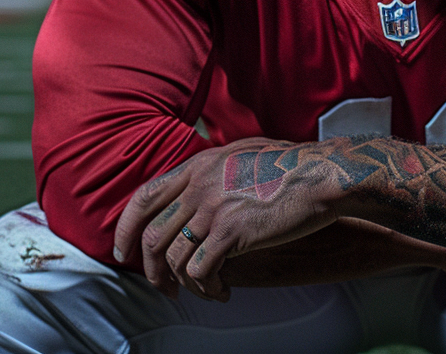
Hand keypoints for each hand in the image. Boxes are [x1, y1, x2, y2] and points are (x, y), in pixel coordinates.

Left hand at [112, 137, 346, 300]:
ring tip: (205, 292)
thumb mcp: (242, 153)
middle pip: (153, 236)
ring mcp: (212, 208)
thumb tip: (196, 188)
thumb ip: (213, 169)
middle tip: (163, 288)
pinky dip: (207, 287)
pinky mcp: (231, 231)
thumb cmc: (290, 167)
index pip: (144, 198)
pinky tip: (222, 291)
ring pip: (175, 258)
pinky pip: (201, 270)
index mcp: (197, 166)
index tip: (125, 253)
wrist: (320, 175)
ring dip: (184, 284)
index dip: (126, 228)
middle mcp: (198, 186)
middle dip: (151, 270)